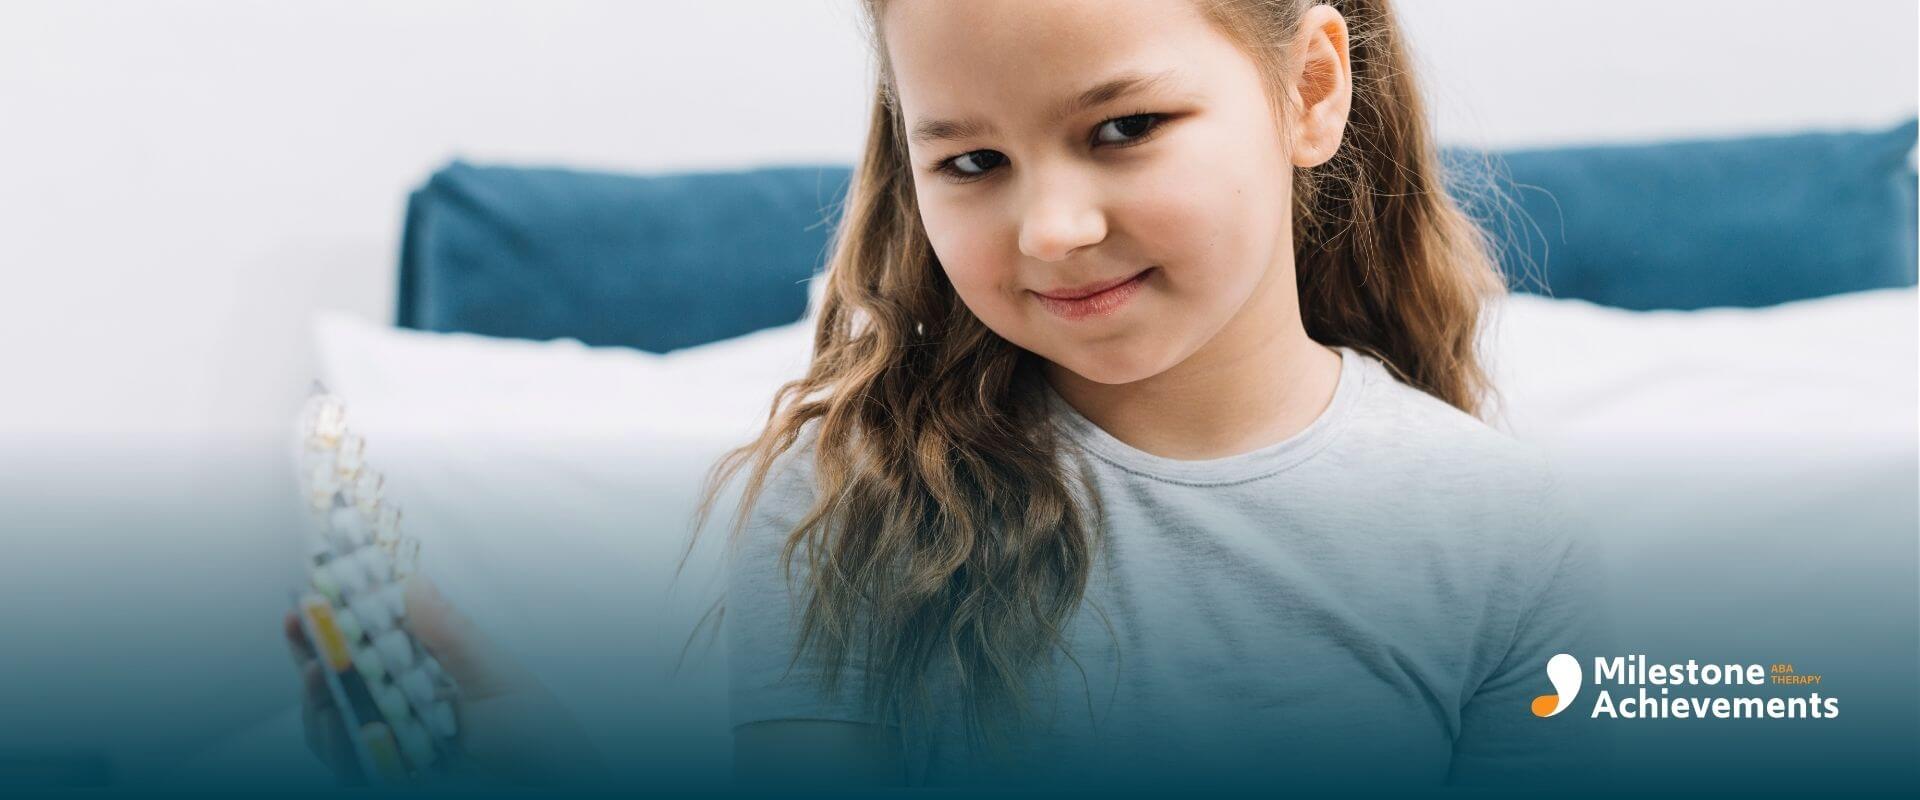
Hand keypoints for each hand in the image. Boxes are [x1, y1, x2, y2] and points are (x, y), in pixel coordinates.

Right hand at [283, 574, 607, 785]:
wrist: (552, 782)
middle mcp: (396, 709)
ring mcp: (389, 746)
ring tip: (320, 675)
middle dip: (309, 656)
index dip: (327, 627)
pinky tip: (349, 728)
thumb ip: (450, 634)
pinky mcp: (388, 778)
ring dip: (318, 701)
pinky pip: (348, 765)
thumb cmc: (536, 731)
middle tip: (300, 634)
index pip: (361, 647)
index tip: (304, 604)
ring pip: (330, 725)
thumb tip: (411, 581)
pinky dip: (340, 747)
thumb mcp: (495, 675)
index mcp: (419, 674)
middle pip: (333, 684)